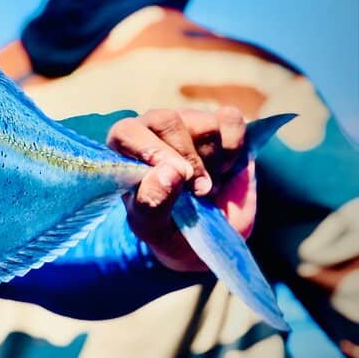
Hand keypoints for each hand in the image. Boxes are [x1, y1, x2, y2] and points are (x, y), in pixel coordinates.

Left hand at [107, 107, 255, 271]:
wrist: (210, 237)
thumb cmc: (168, 228)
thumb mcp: (152, 227)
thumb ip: (152, 202)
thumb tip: (170, 171)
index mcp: (124, 149)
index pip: (126, 132)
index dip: (150, 150)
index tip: (176, 176)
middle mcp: (153, 128)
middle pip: (168, 120)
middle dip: (188, 159)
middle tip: (197, 191)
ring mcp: (188, 122)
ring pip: (204, 124)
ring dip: (213, 162)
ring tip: (207, 186)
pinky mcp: (221, 125)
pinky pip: (231, 120)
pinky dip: (234, 149)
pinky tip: (225, 169)